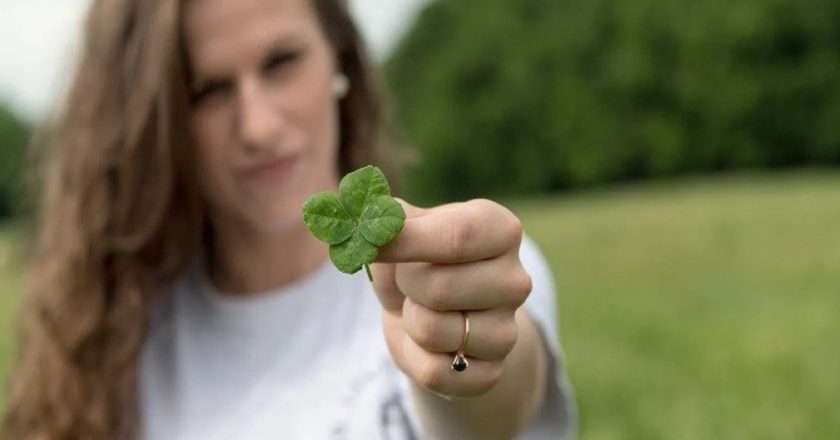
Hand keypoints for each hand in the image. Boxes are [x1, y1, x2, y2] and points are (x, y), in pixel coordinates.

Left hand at [372, 199, 532, 397]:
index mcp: (501, 230)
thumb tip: (367, 220)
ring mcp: (509, 330)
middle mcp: (515, 280)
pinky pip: (435, 372)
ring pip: (432, 331)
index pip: (457, 236)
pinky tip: (427, 343)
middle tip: (411, 280)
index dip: (406, 242)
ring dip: (409, 320)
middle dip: (405, 285)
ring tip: (422, 309)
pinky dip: (414, 357)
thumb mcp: (403, 228)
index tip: (374, 243)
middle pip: (438, 287)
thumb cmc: (414, 260)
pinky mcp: (492, 373)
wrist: (427, 313)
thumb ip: (386, 217)